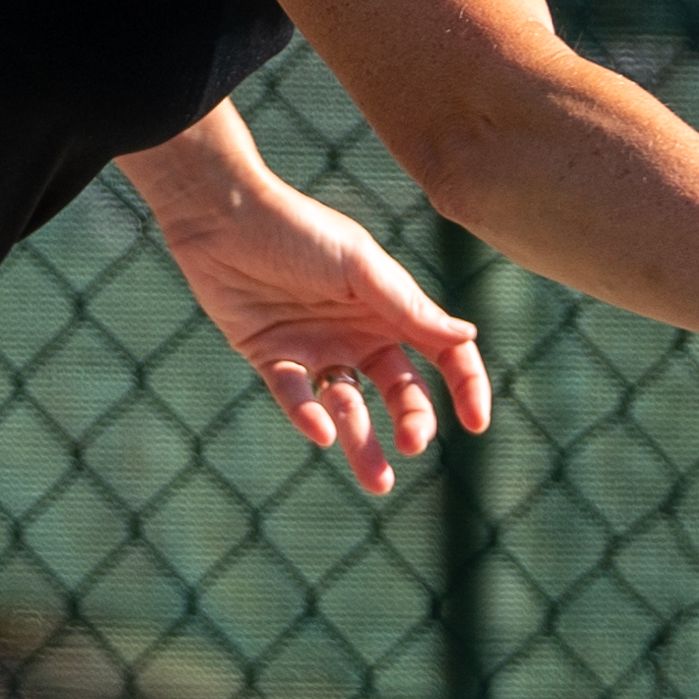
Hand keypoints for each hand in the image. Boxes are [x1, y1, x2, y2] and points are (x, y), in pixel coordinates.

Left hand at [158, 180, 486, 496]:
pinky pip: (295, 396)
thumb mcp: (360, 266)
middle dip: (414, 421)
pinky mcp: (272, 357)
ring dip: (364, 443)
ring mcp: (318, 348)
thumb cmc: (299, 230)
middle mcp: (360, 333)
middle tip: (413, 445)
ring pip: (350, 407)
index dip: (465, 386)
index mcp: (392, 308)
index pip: (443, 353)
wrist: (222, 216)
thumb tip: (467, 337)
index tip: (475, 423)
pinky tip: (320, 431)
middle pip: (400, 391)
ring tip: (378, 481)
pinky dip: (308, 415)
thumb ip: (408, 306)